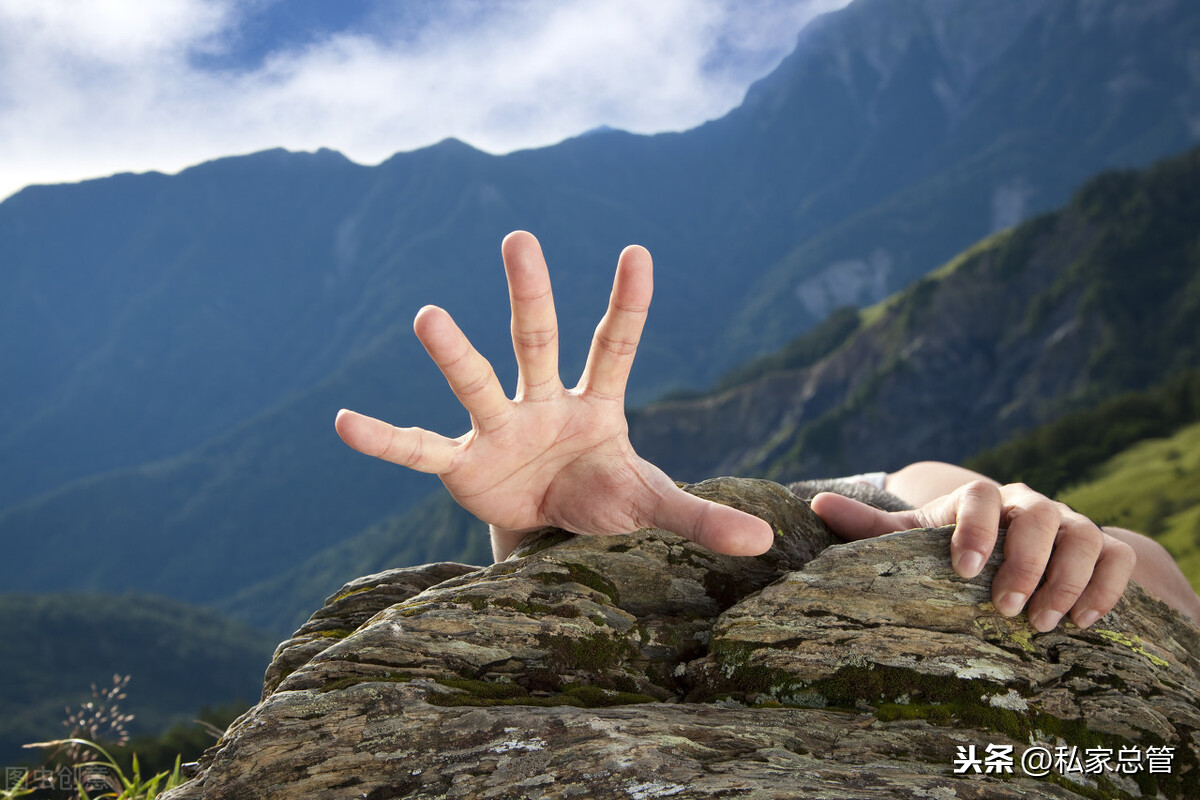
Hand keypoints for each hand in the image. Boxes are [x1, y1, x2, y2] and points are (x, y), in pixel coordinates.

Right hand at [335, 231, 772, 560]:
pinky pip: (419, 449)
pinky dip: (385, 439)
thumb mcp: (651, 507)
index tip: (639, 253)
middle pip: (536, 338)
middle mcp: (542, 400)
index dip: (628, 303)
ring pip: (477, 381)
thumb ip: (700, 516)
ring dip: (454, 352)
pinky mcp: (462, 465)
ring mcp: (498, 427)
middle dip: (529, 292)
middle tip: (519, 238)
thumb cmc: (604, 501)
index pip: (615, 343)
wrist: (550, 533)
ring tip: (428, 316)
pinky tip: (345, 422)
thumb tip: (767, 537)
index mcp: (596, 402)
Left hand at [810, 481, 1136, 630]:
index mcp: (981, 498)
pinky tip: (1083, 622)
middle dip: (1024, 564)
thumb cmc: (954, 543)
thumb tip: (816, 505)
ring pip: (1086, 536)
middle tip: (1005, 610)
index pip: (981, 495)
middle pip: (1038, 516)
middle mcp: (1029, 505)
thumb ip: (870, 526)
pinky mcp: (1104, 548)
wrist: (1013, 543)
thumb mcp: (913, 535)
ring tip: (1044, 625)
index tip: (963, 571)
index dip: (974, 529)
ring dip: (1067, 581)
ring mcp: (1071, 524)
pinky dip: (1106, 587)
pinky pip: (1118, 557)